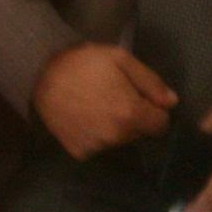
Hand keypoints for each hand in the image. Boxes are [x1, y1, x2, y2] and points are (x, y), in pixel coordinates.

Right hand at [31, 44, 175, 160]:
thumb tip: (171, 102)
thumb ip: (150, 81)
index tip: (140, 96)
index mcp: (130, 113)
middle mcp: (117, 136)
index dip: (154, 108)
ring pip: (120, 140)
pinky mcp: (80, 152)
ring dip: (115, 126)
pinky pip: (99, 146)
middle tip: (115, 95)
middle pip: (140, 132)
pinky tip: (84, 116)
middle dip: (134, 116)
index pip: (161, 123)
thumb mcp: (119, 59)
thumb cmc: (83, 62)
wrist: (40, 74)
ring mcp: (97, 147)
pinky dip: (96, 134)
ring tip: (97, 104)